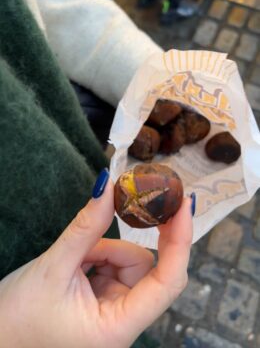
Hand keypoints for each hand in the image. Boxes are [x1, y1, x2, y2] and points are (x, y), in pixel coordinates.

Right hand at [0, 178, 192, 347]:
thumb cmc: (16, 317)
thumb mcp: (53, 268)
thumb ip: (86, 226)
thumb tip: (108, 185)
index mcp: (117, 328)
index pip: (168, 282)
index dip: (181, 240)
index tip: (184, 204)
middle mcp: (123, 324)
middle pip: (146, 269)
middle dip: (120, 248)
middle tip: (116, 213)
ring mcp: (115, 313)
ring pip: (129, 265)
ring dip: (104, 251)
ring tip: (72, 261)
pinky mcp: (105, 302)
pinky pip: (114, 267)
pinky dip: (98, 256)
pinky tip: (76, 266)